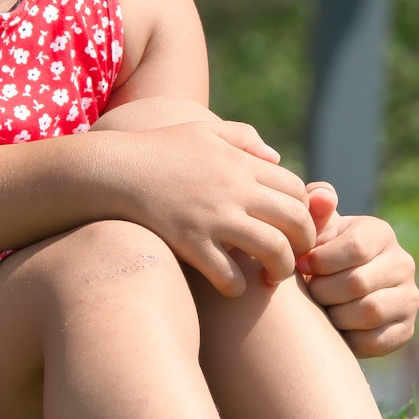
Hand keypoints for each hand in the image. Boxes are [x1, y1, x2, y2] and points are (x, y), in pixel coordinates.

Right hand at [103, 121, 313, 296]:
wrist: (112, 170)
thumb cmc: (158, 151)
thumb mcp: (203, 131)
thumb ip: (244, 137)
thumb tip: (276, 157)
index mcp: (241, 163)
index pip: (297, 189)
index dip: (305, 213)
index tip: (295, 228)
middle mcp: (234, 189)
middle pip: (296, 219)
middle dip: (305, 244)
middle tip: (295, 257)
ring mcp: (213, 217)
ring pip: (273, 249)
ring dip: (281, 270)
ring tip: (272, 277)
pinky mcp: (190, 242)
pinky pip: (229, 275)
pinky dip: (237, 287)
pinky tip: (230, 287)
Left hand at [296, 185, 418, 357]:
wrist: (334, 297)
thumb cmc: (320, 258)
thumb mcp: (315, 231)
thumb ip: (314, 209)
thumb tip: (323, 196)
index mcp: (381, 233)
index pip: (356, 248)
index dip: (322, 262)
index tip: (303, 267)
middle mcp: (403, 263)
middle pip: (358, 283)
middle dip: (324, 291)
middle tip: (310, 293)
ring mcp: (409, 297)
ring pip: (368, 312)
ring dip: (335, 315)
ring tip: (323, 310)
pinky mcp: (407, 329)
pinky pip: (376, 340)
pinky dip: (350, 339)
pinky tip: (338, 329)